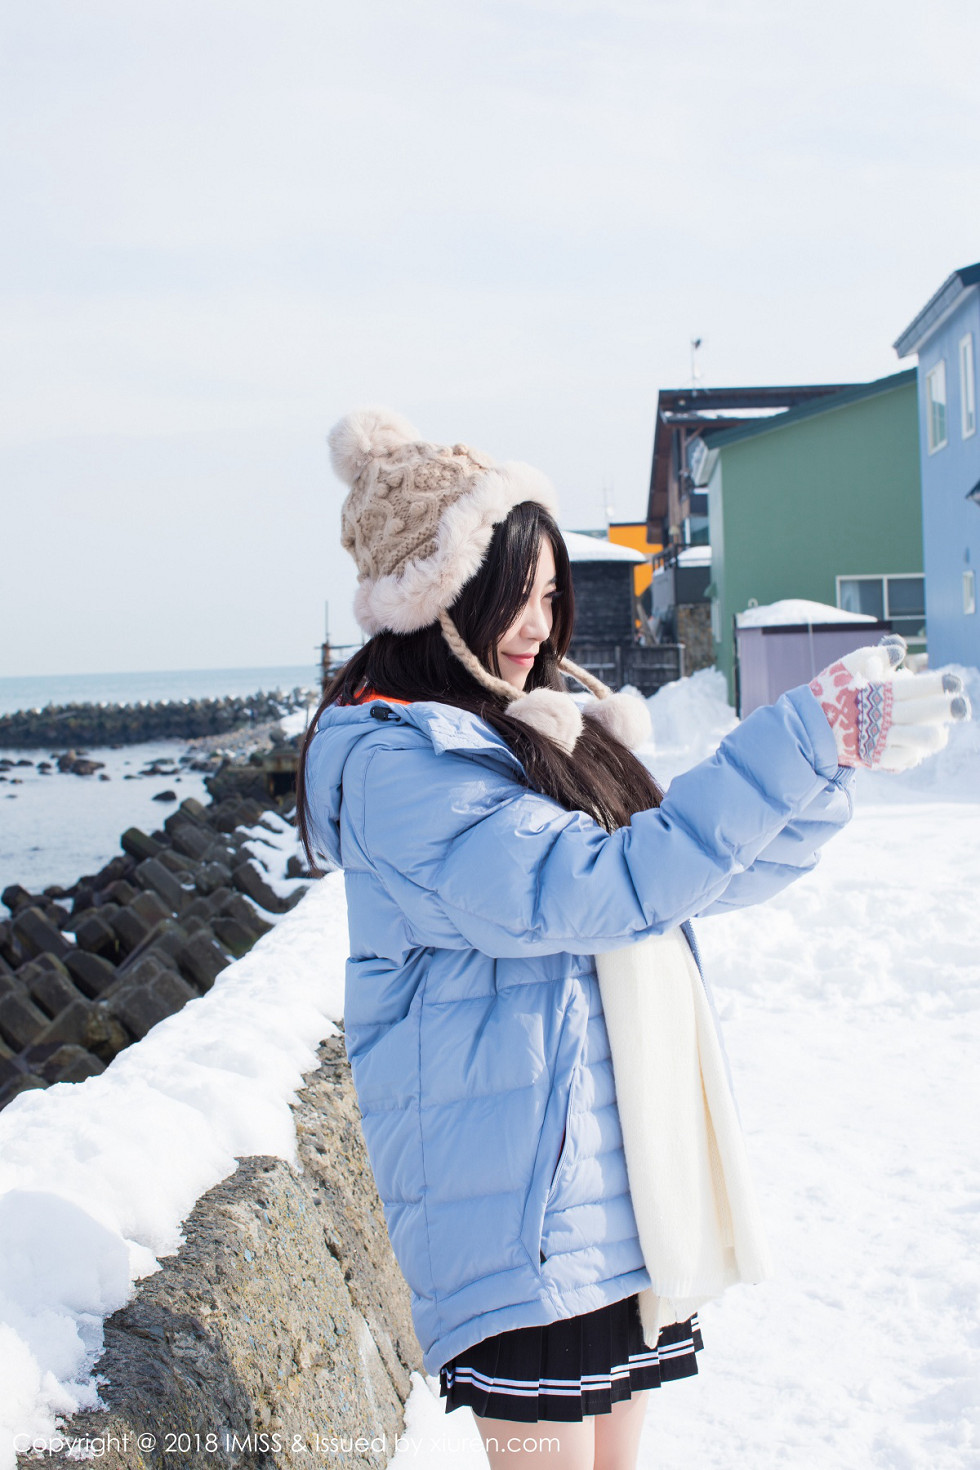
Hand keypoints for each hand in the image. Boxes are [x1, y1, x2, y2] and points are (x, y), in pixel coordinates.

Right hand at [809, 637, 969, 771]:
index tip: (955, 682)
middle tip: (963, 707)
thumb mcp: (844, 667)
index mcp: (876, 693)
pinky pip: (906, 758)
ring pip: (921, 740)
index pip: (915, 688)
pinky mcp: (875, 759)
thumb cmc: (827, 694)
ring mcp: (879, 740)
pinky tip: (917, 746)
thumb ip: (873, 655)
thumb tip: (899, 651)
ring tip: (940, 730)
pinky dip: (916, 752)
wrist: (804, 730)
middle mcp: (881, 717)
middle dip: (948, 710)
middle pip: (925, 713)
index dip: (938, 685)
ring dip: (936, 734)